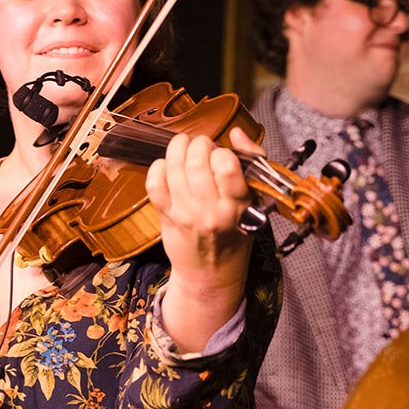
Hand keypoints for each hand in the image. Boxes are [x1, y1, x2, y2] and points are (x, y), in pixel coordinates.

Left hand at [145, 128, 256, 351]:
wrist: (211, 275)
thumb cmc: (235, 234)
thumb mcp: (254, 202)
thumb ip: (251, 163)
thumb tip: (236, 133)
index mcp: (237, 207)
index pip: (227, 168)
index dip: (222, 152)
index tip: (223, 155)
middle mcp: (210, 211)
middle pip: (197, 162)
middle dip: (199, 143)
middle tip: (202, 145)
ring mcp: (185, 214)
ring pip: (174, 168)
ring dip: (178, 147)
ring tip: (185, 146)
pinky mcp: (166, 216)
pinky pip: (154, 183)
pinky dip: (158, 167)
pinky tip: (168, 166)